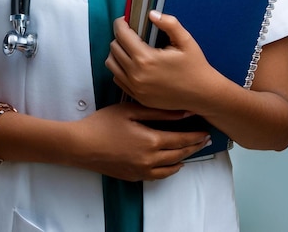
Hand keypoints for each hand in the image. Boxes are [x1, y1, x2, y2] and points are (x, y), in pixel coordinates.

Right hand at [72, 102, 209, 181]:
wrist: (81, 145)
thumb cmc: (104, 123)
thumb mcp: (131, 110)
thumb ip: (158, 112)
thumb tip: (183, 111)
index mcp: (151, 141)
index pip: (181, 140)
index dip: (195, 136)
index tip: (206, 131)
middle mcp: (150, 160)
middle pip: (179, 154)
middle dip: (194, 146)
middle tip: (205, 140)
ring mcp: (142, 171)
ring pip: (171, 168)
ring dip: (184, 158)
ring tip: (192, 150)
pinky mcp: (134, 176)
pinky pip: (158, 176)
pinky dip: (170, 170)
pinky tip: (172, 164)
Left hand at [106, 11, 217, 111]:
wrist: (203, 95)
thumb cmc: (195, 66)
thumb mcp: (186, 41)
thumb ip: (169, 24)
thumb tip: (151, 14)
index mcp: (146, 58)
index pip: (121, 35)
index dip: (120, 23)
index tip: (125, 19)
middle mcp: (136, 74)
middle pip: (114, 48)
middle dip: (120, 36)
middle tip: (131, 33)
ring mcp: (135, 88)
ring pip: (111, 64)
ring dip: (117, 53)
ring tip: (130, 47)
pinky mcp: (137, 97)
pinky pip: (117, 79)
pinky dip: (120, 68)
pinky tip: (133, 63)